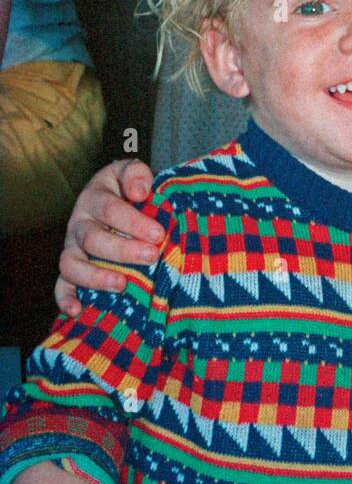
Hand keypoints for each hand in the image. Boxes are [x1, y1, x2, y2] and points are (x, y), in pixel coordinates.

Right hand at [55, 160, 160, 317]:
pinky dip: (65, 299)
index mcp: (94, 197)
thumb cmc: (128, 188)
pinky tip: (77, 311)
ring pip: (71, 263)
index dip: (134, 222)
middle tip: (151, 256)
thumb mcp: (132, 171)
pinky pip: (60, 285)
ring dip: (95, 277)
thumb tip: (139, 192)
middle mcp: (79, 223)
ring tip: (122, 285)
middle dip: (123, 250)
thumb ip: (137, 174)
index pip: (110, 209)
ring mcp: (72, 247)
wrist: (115, 198)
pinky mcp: (70, 268)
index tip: (159, 234)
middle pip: (93, 239)